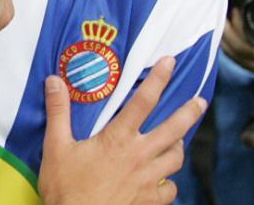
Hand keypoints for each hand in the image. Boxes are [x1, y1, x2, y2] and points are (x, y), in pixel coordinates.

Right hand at [38, 56, 204, 204]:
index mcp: (118, 139)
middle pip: (174, 129)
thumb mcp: (55, 147)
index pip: (143, 101)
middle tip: (200, 102)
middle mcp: (139, 156)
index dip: (158, 79)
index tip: (170, 62)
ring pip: (175, 158)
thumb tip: (54, 81)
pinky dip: (169, 183)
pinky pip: (170, 190)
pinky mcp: (149, 201)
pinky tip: (163, 181)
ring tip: (179, 139)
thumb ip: (58, 112)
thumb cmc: (66, 188)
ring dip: (179, 146)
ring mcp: (148, 180)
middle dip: (189, 112)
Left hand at [221, 0, 253, 76]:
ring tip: (219, 23)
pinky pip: (237, 61)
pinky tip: (222, 38)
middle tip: (222, 14)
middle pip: (240, 48)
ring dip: (224, 40)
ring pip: (235, 56)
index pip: (253, 39)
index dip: (240, 25)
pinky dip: (227, 49)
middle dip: (227, 31)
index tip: (236, 9)